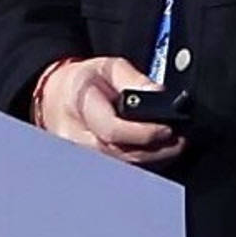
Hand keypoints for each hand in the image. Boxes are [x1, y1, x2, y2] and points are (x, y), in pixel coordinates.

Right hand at [38, 54, 186, 168]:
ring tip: (172, 147)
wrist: (56, 96)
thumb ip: (135, 80)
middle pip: (118, 154)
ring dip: (151, 160)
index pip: (111, 130)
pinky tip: (156, 155)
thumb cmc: (82, 82)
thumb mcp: (109, 67)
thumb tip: (160, 94)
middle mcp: (74, 136)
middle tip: (179, 141)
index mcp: (79, 104)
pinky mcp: (87, 166)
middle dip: (154, 151)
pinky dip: (141, 164)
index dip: (142, 133)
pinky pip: (117, 170)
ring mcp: (78, 155)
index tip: (167, 129)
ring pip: (120, 167)